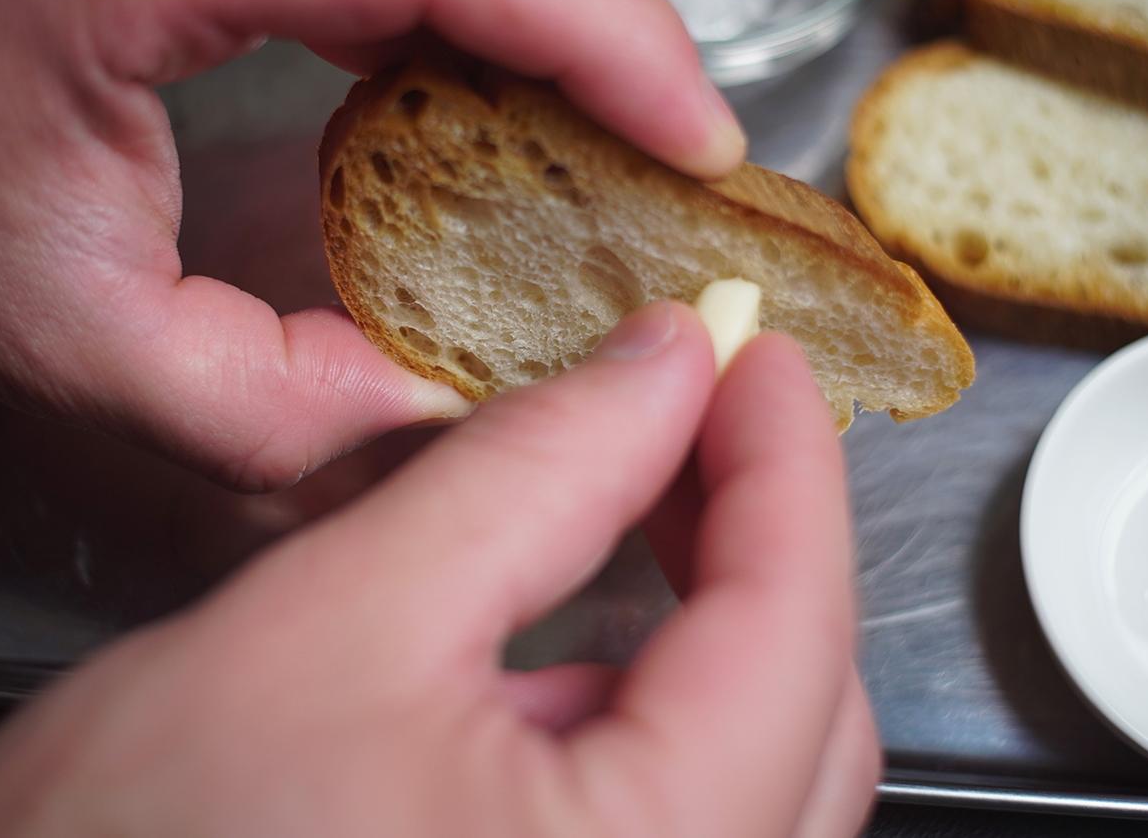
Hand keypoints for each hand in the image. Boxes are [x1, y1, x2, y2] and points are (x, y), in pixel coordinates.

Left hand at [0, 0, 745, 489]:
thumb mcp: (58, 324)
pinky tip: (497, 87)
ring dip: (557, 17)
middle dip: (612, 30)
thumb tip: (420, 402)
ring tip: (607, 135)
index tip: (694, 137)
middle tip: (673, 152)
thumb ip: (250, 404)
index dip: (607, 32)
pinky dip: (487, 4)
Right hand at [0, 304, 878, 837]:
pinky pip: (685, 808)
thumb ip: (528, 477)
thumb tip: (662, 368)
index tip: (753, 354)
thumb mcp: (341, 622)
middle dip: (758, 530)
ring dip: (714, 611)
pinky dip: (656, 694)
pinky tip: (576, 627)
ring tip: (639, 494)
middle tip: (694, 407)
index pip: (795, 626)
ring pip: (758, 759)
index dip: (786, 460)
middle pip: (806, 702)